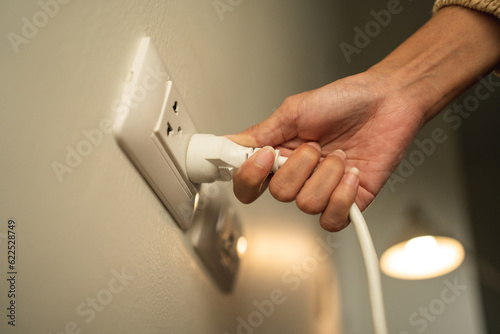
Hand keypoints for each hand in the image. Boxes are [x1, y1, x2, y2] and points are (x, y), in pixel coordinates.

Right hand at [228, 70, 423, 230]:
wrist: (388, 100)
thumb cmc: (345, 100)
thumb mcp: (294, 110)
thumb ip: (261, 133)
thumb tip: (229, 144)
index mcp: (279, 154)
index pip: (249, 183)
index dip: (250, 177)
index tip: (262, 157)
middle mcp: (298, 176)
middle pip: (279, 194)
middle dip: (300, 166)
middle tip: (316, 145)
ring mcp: (323, 190)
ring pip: (307, 204)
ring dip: (327, 174)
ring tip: (341, 154)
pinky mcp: (348, 202)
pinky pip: (332, 219)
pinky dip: (342, 196)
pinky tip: (352, 173)